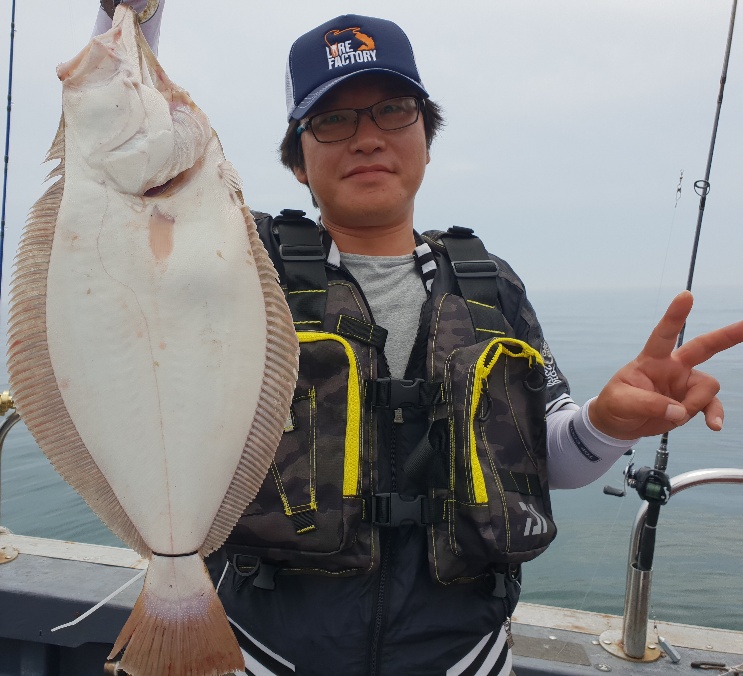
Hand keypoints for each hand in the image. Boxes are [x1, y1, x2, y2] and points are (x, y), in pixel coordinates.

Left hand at [589, 291, 742, 439]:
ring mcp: (684, 384)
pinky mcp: (691, 402)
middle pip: (704, 346)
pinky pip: (711, 405)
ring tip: (675, 415)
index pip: (663, 334)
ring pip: (708, 386)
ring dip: (695, 404)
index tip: (686, 295)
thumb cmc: (616, 404)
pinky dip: (714, 415)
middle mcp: (672, 367)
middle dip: (727, 336)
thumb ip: (649, 404)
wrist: (618, 424)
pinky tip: (713, 425)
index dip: (675, 315)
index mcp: (651, 360)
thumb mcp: (622, 403)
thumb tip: (680, 412)